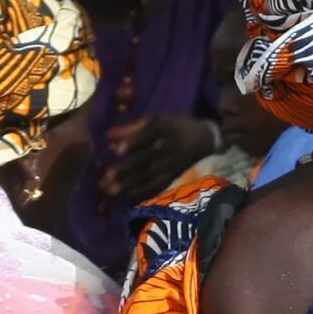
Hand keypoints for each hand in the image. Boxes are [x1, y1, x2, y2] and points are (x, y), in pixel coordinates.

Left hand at [100, 114, 222, 209]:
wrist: (206, 139)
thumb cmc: (175, 126)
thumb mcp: (158, 119)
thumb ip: (132, 128)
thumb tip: (108, 135)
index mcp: (161, 129)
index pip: (145, 136)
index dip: (133, 143)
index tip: (118, 151)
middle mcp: (165, 147)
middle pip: (143, 159)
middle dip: (125, 169)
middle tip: (107, 177)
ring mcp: (169, 163)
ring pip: (146, 174)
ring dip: (128, 183)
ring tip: (110, 190)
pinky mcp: (172, 175)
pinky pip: (156, 183)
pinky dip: (142, 189)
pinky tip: (127, 194)